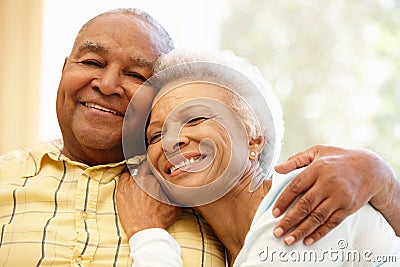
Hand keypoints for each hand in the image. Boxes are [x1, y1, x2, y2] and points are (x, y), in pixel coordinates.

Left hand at [117, 161, 180, 238]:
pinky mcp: (122, 190)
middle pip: (143, 165)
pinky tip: (130, 177)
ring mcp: (130, 184)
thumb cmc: (160, 219)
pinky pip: (123, 175)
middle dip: (146, 166)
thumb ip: (175, 192)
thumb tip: (180, 186)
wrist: (145, 230)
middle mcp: (143, 179)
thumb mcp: (175, 205)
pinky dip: (127, 174)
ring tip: (139, 174)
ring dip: (136, 170)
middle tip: (148, 170)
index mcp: (156, 180)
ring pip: (133, 169)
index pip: (154, 164)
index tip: (156, 166)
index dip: (156, 165)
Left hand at [272, 144, 398, 245]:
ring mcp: (339, 197)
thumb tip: (277, 168)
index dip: (283, 200)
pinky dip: (319, 233)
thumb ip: (296, 160)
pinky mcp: (348, 208)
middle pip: (305, 205)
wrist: (370, 168)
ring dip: (302, 230)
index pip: (296, 186)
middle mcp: (328, 183)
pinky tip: (308, 240)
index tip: (274, 213)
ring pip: (317, 217)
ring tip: (289, 240)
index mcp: (317, 168)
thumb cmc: (338, 158)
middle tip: (277, 231)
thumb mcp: (317, 152)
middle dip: (289, 220)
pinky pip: (331, 223)